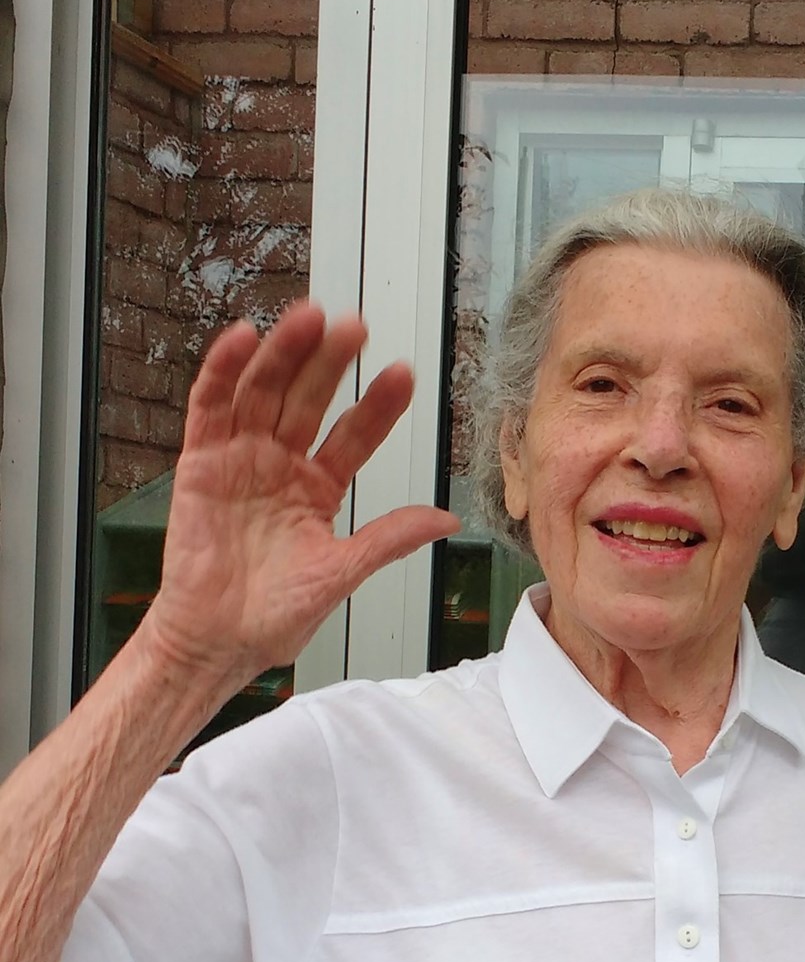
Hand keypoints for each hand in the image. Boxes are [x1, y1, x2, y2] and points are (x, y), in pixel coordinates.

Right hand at [143, 302, 458, 689]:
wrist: (218, 643)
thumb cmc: (273, 617)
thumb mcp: (343, 573)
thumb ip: (389, 539)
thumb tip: (446, 519)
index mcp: (318, 489)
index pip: (353, 435)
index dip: (377, 406)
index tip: (402, 374)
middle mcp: (280, 466)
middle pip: (308, 400)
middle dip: (331, 363)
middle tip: (355, 326)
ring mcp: (240, 460)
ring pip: (263, 392)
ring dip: (284, 353)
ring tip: (309, 319)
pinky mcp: (200, 464)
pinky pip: (210, 408)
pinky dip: (223, 371)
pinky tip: (243, 339)